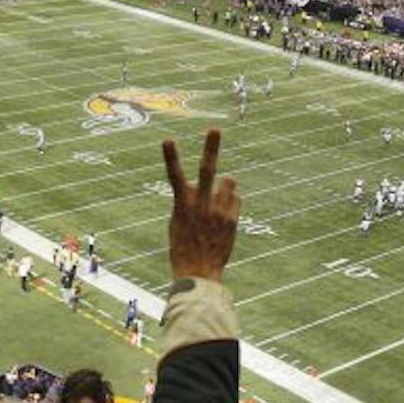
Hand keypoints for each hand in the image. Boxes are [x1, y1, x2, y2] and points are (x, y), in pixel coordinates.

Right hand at [162, 129, 239, 281]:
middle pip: (206, 169)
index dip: (170, 157)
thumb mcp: (178, 222)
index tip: (168, 139)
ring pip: (229, 181)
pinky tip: (223, 219)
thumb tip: (216, 182)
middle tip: (215, 129)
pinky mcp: (232, 219)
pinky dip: (230, 203)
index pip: (174, 175)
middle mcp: (201, 204)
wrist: (199, 272)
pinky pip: (235, 199)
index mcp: (182, 204)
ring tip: (218, 202)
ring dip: (225, 186)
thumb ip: (191, 201)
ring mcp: (218, 211)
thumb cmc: (183, 248)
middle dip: (210, 147)